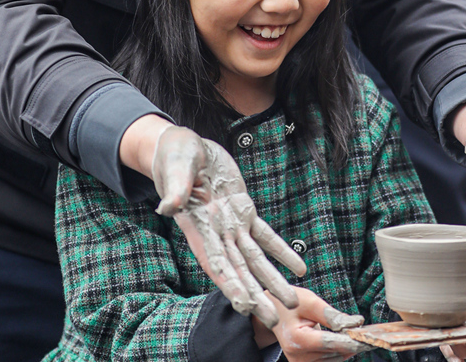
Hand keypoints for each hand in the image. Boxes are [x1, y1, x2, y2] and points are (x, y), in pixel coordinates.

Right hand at [120, 119, 305, 325]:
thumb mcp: (175, 167)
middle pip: (240, 269)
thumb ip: (174, 188)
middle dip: (256, 294)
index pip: (216, 261)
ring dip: (273, 279)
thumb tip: (167, 206)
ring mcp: (232, 224)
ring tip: (292, 300)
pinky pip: (265, 235)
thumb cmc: (175, 156)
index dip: (231, 284)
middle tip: (274, 319)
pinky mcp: (244, 210)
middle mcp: (216, 233)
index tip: (245, 306)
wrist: (185, 146)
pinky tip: (298, 267)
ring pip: (256, 258)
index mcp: (197, 226)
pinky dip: (282, 250)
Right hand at [260, 287, 372, 361]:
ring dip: (348, 347)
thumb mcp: (309, 301)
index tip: (369, 337)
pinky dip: (340, 350)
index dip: (352, 341)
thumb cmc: (290, 303)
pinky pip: (330, 360)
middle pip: (336, 353)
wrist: (273, 313)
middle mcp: (298, 357)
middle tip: (367, 331)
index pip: (331, 344)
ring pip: (336, 359)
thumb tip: (355, 324)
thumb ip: (331, 314)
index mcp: (297, 340)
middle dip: (353, 342)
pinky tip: (345, 339)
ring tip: (355, 332)